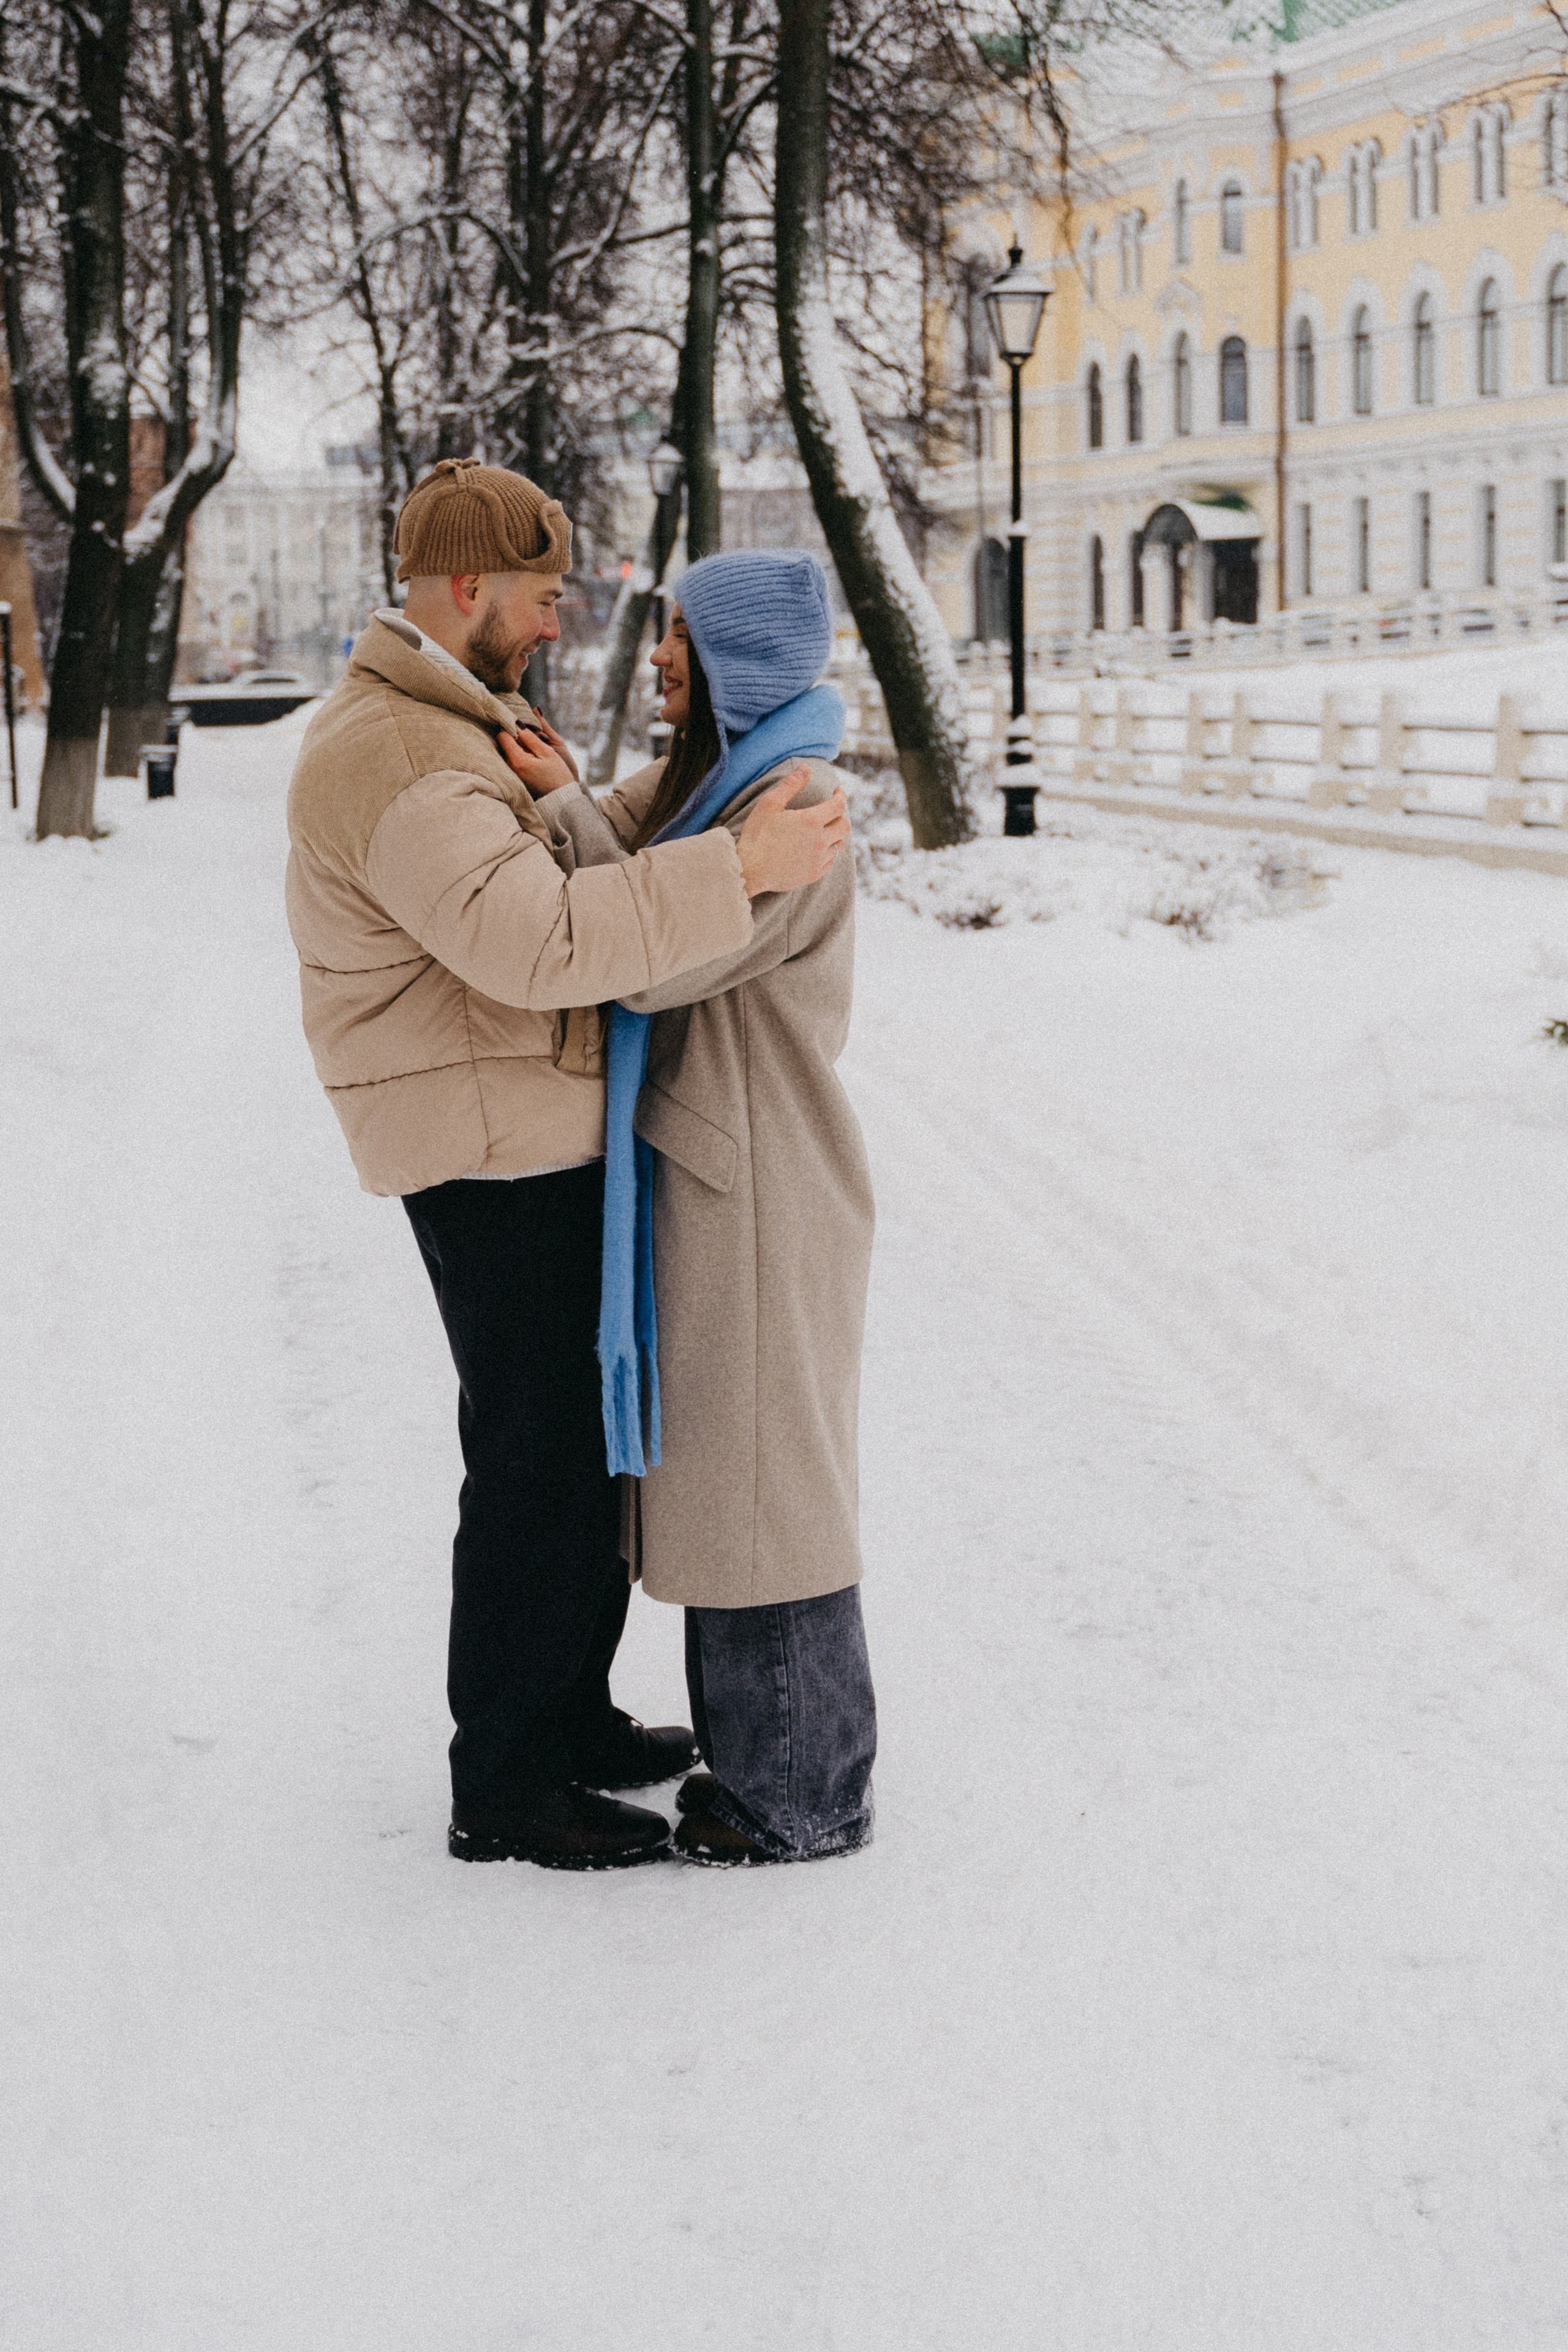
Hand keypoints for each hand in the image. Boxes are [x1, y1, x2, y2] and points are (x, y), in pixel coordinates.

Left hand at [499, 712, 577, 795]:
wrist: (560, 800)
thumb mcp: (547, 752)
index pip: (503, 735)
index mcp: (517, 760)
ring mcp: (510, 774)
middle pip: (504, 743)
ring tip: (535, 751)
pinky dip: (519, 756)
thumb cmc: (557, 776)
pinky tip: (533, 760)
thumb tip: (516, 722)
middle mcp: (509, 768)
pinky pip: (511, 761)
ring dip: (518, 747)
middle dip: (516, 737)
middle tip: (534, 740)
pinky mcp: (514, 778)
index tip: (525, 728)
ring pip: (508, 751)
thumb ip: (530, 737)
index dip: (512, 727)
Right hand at [736, 769, 850, 899]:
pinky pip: (830, 862)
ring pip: (839, 845)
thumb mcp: (770, 804)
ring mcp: (817, 860)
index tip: (837, 790)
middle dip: (841, 815)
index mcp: (811, 821)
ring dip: (835, 835)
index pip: (838, 805)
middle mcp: (819, 841)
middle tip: (833, 810)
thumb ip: (791, 785)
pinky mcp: (813, 875)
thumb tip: (806, 767)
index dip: (841, 795)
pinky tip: (818, 849)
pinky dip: (828, 853)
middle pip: (844, 826)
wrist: (749, 870)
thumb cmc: (757, 835)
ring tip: (825, 829)